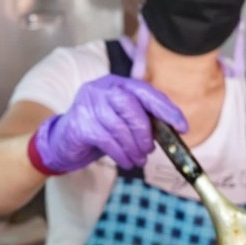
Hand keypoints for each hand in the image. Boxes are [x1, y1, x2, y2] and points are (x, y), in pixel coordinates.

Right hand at [30, 75, 187, 173]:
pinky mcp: (80, 123)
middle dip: (145, 132)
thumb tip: (170, 130)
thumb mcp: (121, 119)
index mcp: (116, 83)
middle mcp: (100, 88)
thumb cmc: (98, 129)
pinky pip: (107, 140)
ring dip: (133, 148)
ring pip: (119, 126)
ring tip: (138, 159)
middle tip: (149, 150)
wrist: (62, 142)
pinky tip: (126, 161)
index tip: (182, 126)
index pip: (146, 92)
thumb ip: (141, 118)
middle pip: (131, 106)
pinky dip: (121, 154)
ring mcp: (87, 104)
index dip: (166, 109)